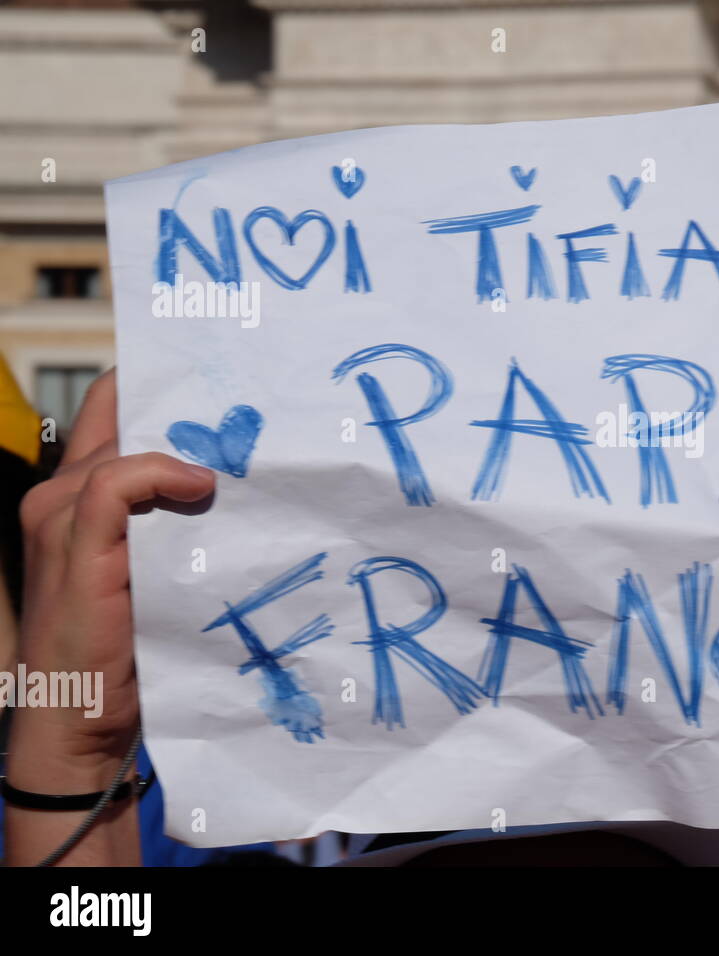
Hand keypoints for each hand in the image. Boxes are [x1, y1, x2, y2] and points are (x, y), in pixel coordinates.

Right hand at [11, 370, 214, 787]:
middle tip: (256, 401)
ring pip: (124, 444)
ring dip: (187, 441)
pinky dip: (159, 473)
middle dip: (190, 407)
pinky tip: (200, 485)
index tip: (226, 377)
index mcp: (78, 494)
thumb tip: (244, 483)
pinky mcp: (72, 543)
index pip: (114, 410)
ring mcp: (59, 516)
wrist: (81, 716)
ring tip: (246, 441)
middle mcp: (60, 494)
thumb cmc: (129, 647)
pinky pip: (114, 482)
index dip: (160, 385)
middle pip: (126, 417)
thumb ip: (182, 523)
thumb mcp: (161, 571)